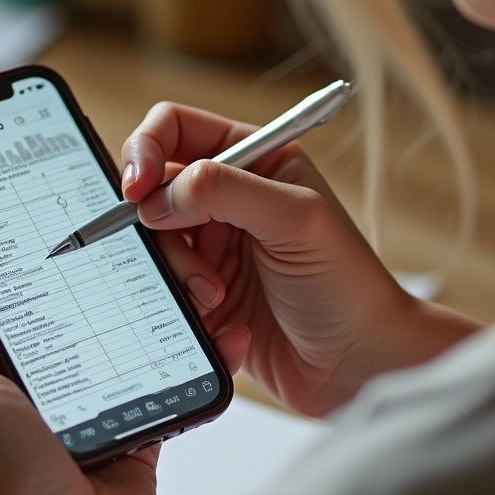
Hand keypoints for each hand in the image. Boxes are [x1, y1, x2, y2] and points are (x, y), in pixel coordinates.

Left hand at [0, 241, 254, 494]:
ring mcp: (93, 383)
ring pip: (127, 317)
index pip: (6, 276)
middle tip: (135, 221)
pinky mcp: (137, 404)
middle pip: (76, 289)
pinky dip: (192, 343)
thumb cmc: (2, 478)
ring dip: (155, 294)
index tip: (50, 189)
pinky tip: (214, 320)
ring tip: (184, 262)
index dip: (23, 235)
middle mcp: (42, 363)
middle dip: (106, 257)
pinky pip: (166, 362)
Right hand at [122, 102, 478, 416]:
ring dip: (180, 275)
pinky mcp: (203, 297)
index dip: (146, 149)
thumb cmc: (347, 285)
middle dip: (161, 227)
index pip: (176, 130)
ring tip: (216, 297)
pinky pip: (165, 297)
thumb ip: (224, 189)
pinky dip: (190, 313)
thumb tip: (157, 195)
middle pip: (153, 192)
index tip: (136, 187)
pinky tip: (232, 328)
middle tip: (188, 258)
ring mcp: (213, 250)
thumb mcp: (294, 218)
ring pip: (153, 248)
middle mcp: (228, 201)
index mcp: (254, 162)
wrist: (358, 364)